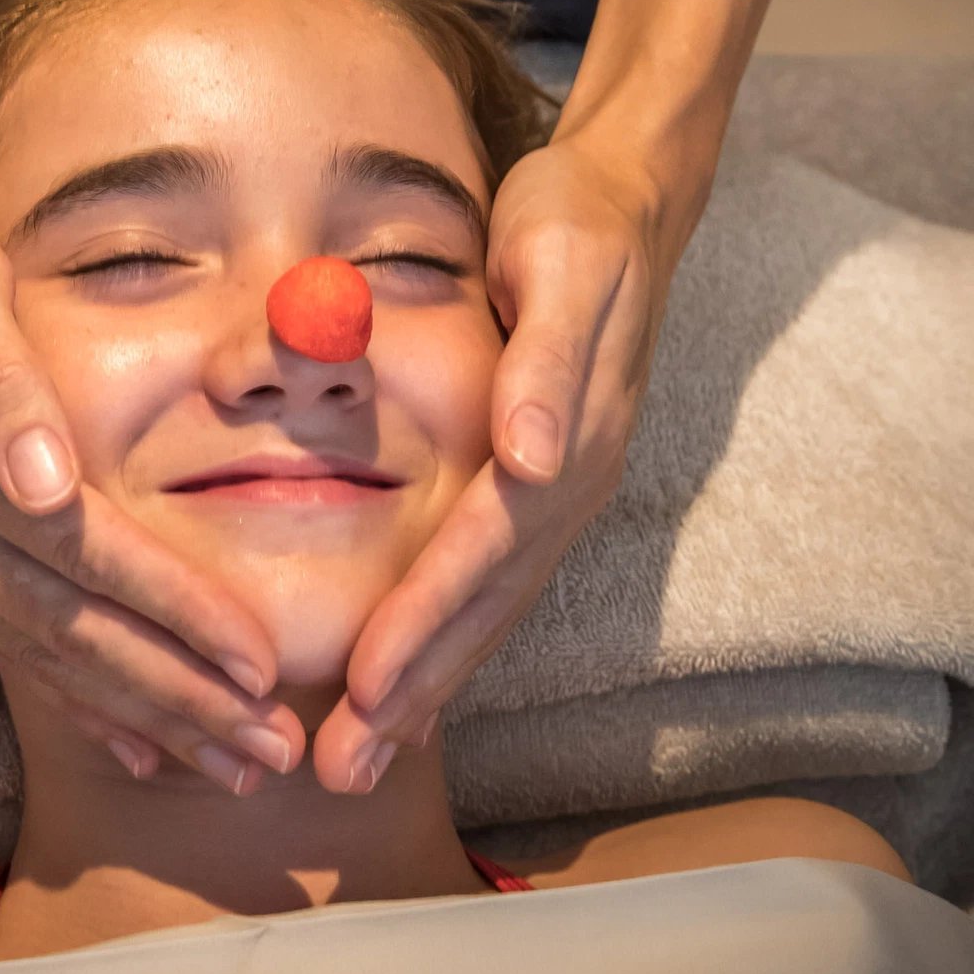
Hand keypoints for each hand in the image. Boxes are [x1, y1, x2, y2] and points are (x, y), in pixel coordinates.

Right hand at [0, 136, 303, 793]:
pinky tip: (131, 742)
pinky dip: (72, 702)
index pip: (90, 556)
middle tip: (271, 755)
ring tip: (227, 768)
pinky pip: (3, 646)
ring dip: (141, 718)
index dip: (177, 614)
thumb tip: (49, 486)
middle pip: (75, 633)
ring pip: (43, 658)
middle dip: (180, 699)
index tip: (258, 664)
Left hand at [313, 130, 689, 792]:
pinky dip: (449, 642)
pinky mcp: (543, 486)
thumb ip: (547, 366)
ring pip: (489, 610)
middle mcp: (568, 484)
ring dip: (429, 688)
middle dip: (415, 692)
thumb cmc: (577, 223)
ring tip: (365, 758)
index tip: (368, 689)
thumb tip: (531, 462)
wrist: (630, 201)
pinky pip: (492, 584)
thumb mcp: (562, 265)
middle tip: (342, 772)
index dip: (426, 621)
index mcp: (569, 440)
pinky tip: (410, 687)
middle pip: (484, 607)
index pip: (483, 550)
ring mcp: (561, 492)